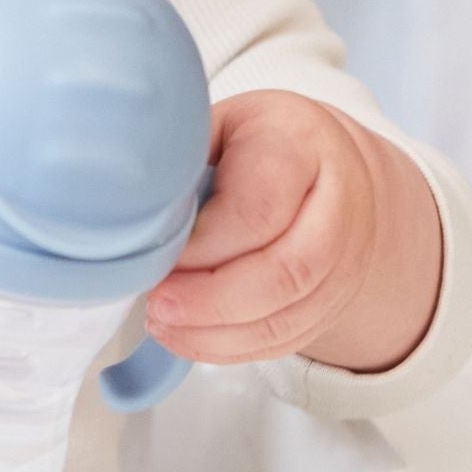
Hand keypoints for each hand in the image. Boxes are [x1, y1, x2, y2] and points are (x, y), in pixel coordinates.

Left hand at [143, 90, 441, 373]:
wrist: (330, 162)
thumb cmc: (260, 140)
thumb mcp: (219, 123)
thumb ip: (183, 160)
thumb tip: (127, 210)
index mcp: (299, 146)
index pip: (258, 210)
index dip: (203, 246)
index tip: (158, 255)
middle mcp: (336, 206)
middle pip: (285, 272)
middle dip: (211, 300)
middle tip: (156, 302)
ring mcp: (344, 259)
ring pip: (288, 315)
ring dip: (216, 332)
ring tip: (162, 322)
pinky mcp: (335, 300)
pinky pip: (288, 338)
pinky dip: (232, 348)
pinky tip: (189, 337)